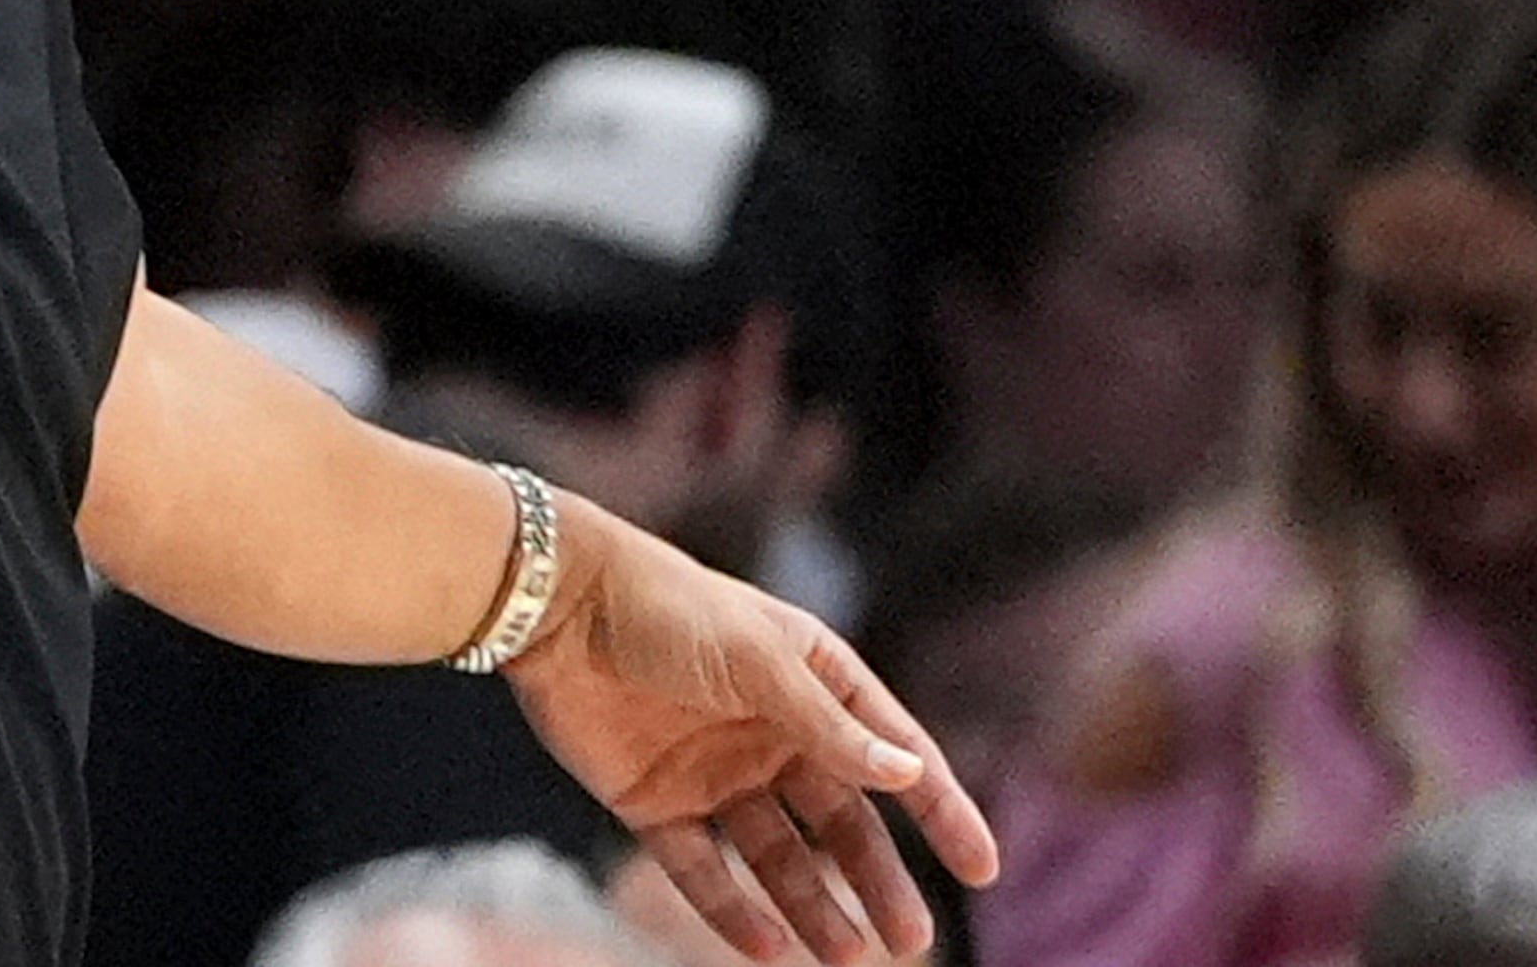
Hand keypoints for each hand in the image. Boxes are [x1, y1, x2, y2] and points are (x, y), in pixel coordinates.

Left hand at [502, 497, 998, 964]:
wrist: (553, 604)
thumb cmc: (666, 609)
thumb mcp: (757, 661)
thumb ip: (827, 725)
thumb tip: (909, 774)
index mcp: (811, 684)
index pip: (892, 755)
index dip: (939, 810)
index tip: (983, 868)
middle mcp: (770, 733)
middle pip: (840, 822)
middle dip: (876, 880)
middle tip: (910, 940)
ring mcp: (713, 771)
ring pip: (778, 856)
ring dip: (812, 905)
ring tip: (845, 954)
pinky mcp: (653, 801)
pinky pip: (703, 869)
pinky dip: (732, 910)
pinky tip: (766, 947)